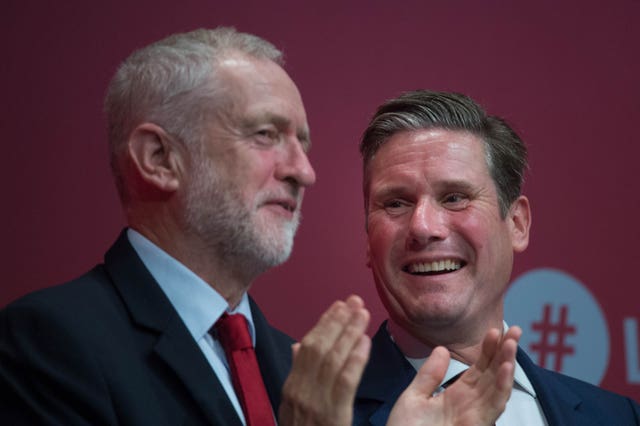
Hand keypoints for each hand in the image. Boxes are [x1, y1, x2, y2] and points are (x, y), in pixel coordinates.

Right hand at [278, 295, 370, 425]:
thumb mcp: (295, 406)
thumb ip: (298, 374)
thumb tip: (298, 344)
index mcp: (291, 387)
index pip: (307, 346)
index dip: (324, 323)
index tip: (339, 305)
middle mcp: (299, 391)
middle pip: (319, 347)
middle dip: (337, 321)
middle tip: (355, 300)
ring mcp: (314, 404)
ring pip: (332, 360)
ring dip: (348, 333)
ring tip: (363, 314)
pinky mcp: (332, 416)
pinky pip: (345, 383)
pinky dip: (354, 360)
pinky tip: (365, 343)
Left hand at [387, 326, 521, 425]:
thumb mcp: (413, 398)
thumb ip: (429, 375)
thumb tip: (441, 348)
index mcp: (456, 396)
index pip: (478, 369)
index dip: (487, 350)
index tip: (493, 330)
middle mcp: (470, 405)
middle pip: (493, 375)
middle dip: (504, 352)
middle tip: (514, 330)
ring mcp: (476, 416)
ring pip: (498, 388)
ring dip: (507, 365)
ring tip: (512, 344)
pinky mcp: (477, 425)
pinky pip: (494, 405)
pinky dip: (502, 387)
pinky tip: (506, 368)